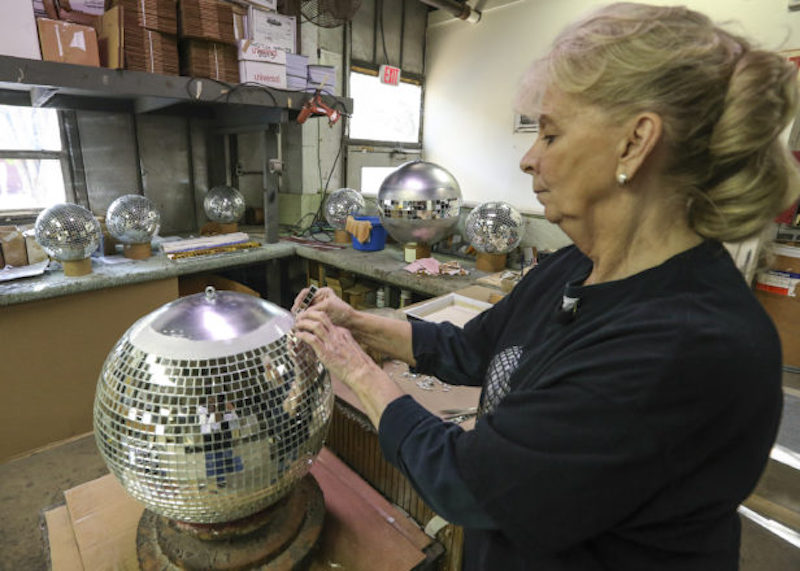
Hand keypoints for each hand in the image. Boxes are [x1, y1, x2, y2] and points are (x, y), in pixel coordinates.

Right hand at [291, 286, 353, 326]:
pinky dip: (304, 321)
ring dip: (300, 316)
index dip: (299, 300)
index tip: (296, 307)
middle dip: (298, 309)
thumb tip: (302, 314)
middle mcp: (318, 299)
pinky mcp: (317, 317)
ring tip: (297, 321)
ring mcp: (317, 308)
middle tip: (295, 315)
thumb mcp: (327, 306)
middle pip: (303, 302)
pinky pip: (308, 318)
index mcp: (322, 292)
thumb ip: (314, 308)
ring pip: (304, 311)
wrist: (351, 323)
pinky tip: (302, 324)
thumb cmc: (343, 312)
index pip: (305, 293)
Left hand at [294, 307, 405, 427]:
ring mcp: (331, 343)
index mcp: (343, 333)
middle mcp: (337, 335)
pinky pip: (311, 339)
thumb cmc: (358, 365)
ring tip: (296, 324)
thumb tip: (334, 347)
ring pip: (315, 325)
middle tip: (300, 317)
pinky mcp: (326, 352)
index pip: (327, 320)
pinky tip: (298, 335)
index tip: (308, 320)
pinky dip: (303, 335)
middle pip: (320, 317)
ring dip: (303, 323)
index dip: (315, 318)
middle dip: (308, 314)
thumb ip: (342, 345)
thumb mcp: (351, 349)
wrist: (362, 373)